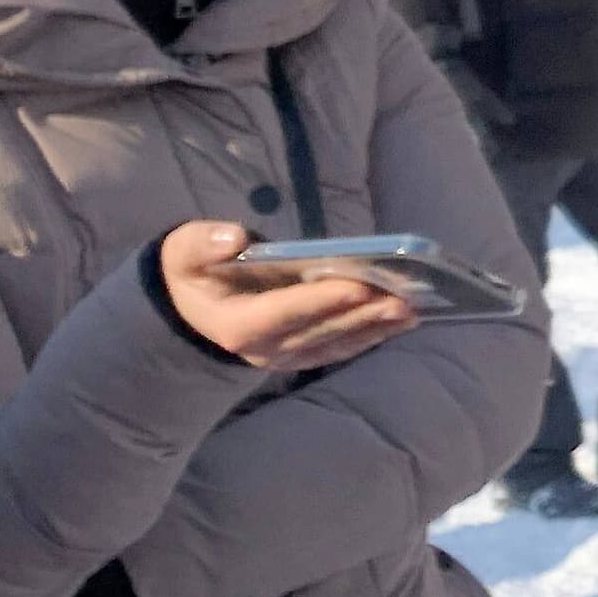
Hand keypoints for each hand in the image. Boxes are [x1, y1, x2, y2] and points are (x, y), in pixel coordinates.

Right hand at [157, 222, 420, 373]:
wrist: (190, 307)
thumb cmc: (193, 271)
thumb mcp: (184, 251)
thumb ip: (203, 244)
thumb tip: (233, 239)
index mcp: (236, 324)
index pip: (284, 313)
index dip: (322, 301)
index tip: (359, 286)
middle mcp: (263, 349)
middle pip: (320, 331)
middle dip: (363, 314)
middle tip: (404, 297)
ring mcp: (284, 358)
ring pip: (337, 344)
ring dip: (376, 328)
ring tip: (413, 309)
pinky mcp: (301, 356)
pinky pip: (340, 348)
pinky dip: (371, 336)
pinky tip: (400, 322)